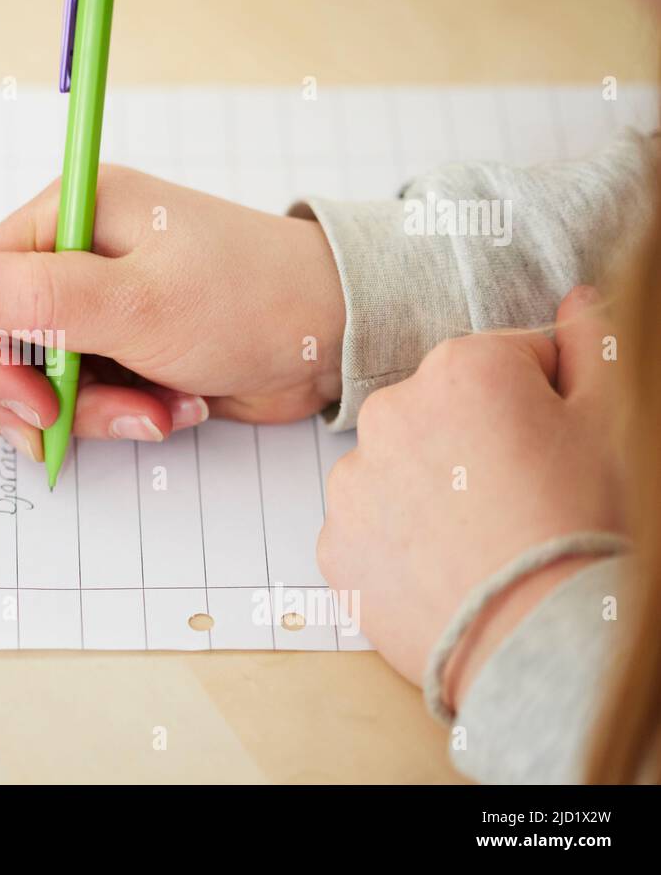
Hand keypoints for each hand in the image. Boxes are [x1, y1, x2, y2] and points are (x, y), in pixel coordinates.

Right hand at [0, 165, 345, 457]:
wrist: (337, 336)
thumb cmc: (250, 301)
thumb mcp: (139, 304)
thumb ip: (38, 299)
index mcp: (69, 216)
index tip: (36, 407)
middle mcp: (74, 255)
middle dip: (35, 397)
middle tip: (67, 430)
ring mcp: (97, 304)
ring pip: (40, 378)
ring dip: (89, 413)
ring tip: (155, 415)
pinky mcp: (123, 346)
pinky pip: (84, 396)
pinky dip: (121, 415)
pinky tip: (175, 408)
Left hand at [317, 286, 625, 709]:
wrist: (542, 644)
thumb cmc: (584, 526)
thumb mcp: (611, 421)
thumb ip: (590, 345)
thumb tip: (576, 301)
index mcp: (460, 368)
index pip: (508, 361)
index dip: (545, 401)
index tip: (559, 446)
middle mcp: (389, 412)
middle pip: (442, 412)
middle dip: (478, 442)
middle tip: (523, 498)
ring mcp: (354, 482)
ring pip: (400, 470)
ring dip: (432, 490)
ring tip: (482, 539)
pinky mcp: (335, 545)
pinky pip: (371, 529)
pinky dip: (399, 544)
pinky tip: (444, 569)